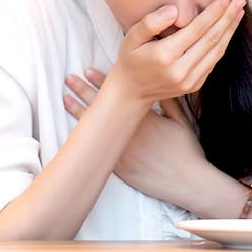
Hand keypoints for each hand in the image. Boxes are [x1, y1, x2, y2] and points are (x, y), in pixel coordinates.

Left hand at [63, 68, 205, 203]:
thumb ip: (168, 101)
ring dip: (78, 111)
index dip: (101, 81)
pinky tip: (72, 132)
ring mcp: (122, 150)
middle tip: (69, 79)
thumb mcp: (181, 120)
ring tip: (65, 98)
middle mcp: (129, 131)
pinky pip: (97, 151)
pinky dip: (84, 140)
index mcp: (144, 116)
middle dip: (83, 91)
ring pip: (95, 127)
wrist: (186, 180)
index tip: (89, 70)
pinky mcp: (119, 167)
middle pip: (102, 107)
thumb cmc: (186, 150)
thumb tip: (158, 83)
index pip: (119, 93)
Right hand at [105, 0, 244, 109]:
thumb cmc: (130, 59)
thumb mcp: (132, 37)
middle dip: (227, 18)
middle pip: (211, 40)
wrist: (131, 92)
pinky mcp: (195, 85)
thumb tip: (174, 10)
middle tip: (239, 1)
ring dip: (230, 31)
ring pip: (217, 52)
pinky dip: (223, 44)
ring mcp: (189, 81)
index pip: (196, 30)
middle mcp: (180, 70)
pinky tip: (227, 30)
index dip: (213, 13)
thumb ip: (151, 22)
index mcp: (165, 56)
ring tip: (239, 13)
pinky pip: (213, 61)